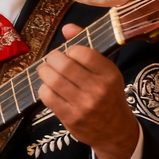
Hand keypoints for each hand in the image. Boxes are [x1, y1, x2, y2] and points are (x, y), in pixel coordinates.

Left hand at [36, 24, 139, 158]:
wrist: (115, 131)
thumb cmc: (108, 96)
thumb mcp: (105, 72)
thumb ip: (87, 48)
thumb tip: (67, 27)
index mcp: (109, 74)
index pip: (81, 52)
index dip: (69, 50)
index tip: (68, 54)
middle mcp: (98, 88)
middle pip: (64, 64)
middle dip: (52, 58)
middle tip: (51, 60)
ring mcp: (83, 104)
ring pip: (52, 80)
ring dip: (44, 72)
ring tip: (46, 71)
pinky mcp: (70, 117)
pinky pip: (47, 97)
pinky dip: (43, 88)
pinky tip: (48, 87)